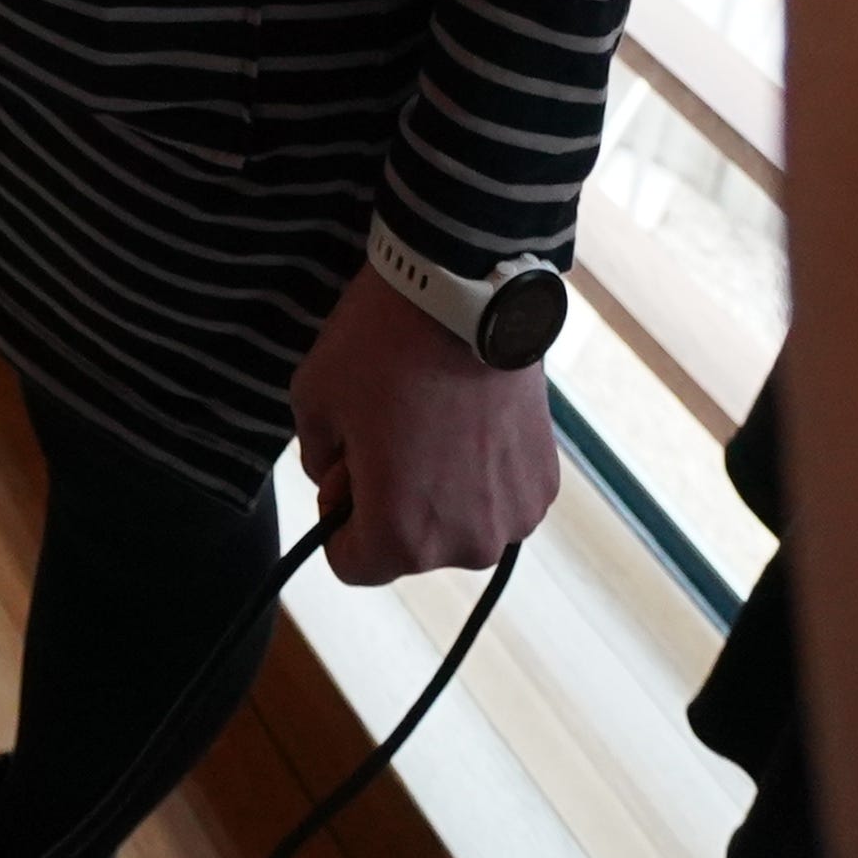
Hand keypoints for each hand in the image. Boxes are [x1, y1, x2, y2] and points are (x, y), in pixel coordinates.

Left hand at [289, 267, 559, 581]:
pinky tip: (471, 420)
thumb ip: (316, 463)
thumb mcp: (312, 402)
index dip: (337, 513)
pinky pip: (496, 499)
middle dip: (389, 502)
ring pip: (456, 524)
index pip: (352, 564)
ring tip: (434, 419)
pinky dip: (480, 473)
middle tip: (391, 429)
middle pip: (407, 546)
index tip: (349, 462)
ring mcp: (514, 517)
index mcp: (401, 537)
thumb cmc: (381, 347)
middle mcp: (466, 545)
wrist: (468, 293)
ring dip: (439, 490)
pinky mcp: (544, 484)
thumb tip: (339, 480)